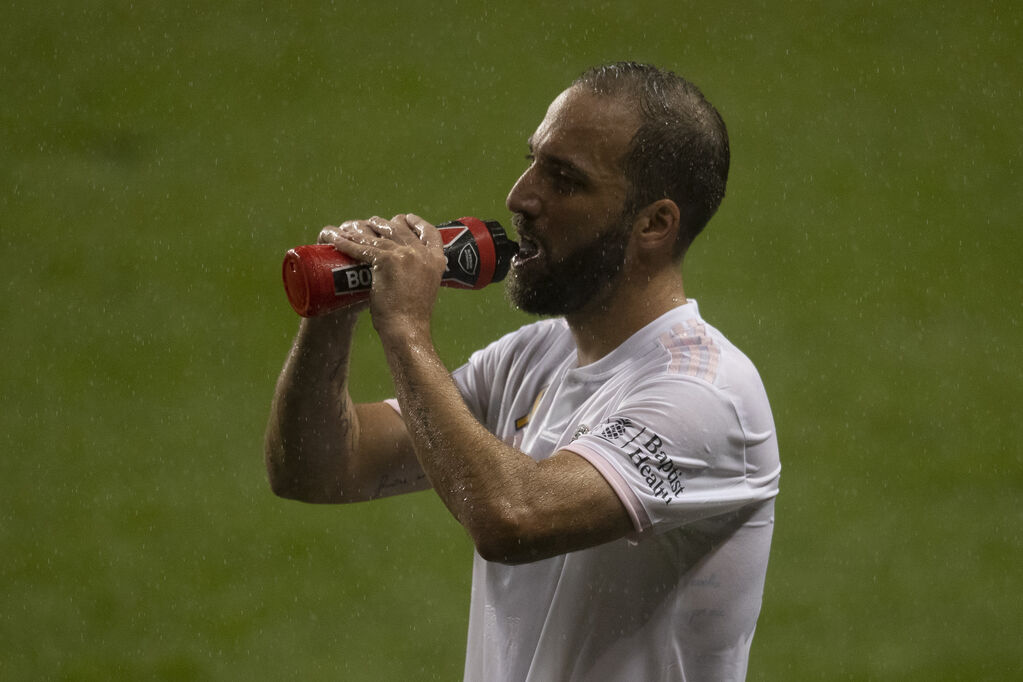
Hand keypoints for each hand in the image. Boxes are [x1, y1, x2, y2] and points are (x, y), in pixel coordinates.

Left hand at [326, 214, 446, 339]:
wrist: (407, 329)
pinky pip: (361, 247)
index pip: (430, 232)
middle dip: (383, 223)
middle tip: (372, 223)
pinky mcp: (386, 260)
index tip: (407, 218)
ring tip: (350, 228)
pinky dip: (345, 242)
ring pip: (378, 235)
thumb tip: (406, 274)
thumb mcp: (424, 289)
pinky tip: (335, 239)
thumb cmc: (412, 317)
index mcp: (436, 260)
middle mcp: (422, 253)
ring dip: (361, 229)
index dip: (417, 223)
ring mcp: (404, 255)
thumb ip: (418, 276)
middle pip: (400, 228)